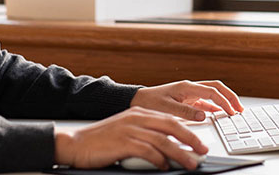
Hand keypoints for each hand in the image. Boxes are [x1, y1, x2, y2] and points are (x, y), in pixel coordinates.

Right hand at [54, 106, 207, 169]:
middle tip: (203, 151)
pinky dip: (159, 160)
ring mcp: (130, 129)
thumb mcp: (126, 131)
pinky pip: (148, 151)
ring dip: (180, 153)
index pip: (170, 119)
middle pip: (172, 126)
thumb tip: (167, 150)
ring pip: (163, 140)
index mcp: (139, 113)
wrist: (75, 143)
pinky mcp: (123, 142)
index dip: (188, 130)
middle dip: (191, 139)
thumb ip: (145, 136)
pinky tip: (165, 167)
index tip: (199, 141)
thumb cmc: (101, 141)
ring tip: (191, 163)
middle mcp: (136, 118)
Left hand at [130, 80, 243, 121]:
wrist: (136, 100)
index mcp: (186, 87)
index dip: (225, 101)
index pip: (212, 91)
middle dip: (230, 97)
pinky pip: (205, 101)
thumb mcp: (166, 109)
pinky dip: (215, 106)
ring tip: (234, 111)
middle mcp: (189, 88)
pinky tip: (219, 113)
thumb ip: (185, 112)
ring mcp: (189, 93)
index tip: (232, 112)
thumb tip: (204, 115)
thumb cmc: (148, 103)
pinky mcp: (187, 100)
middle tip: (240, 108)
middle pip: (216, 87)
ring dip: (224, 100)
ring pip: (212, 93)